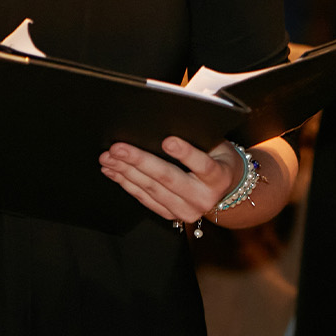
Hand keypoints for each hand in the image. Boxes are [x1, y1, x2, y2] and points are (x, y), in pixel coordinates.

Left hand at [100, 137, 240, 223]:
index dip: (185, 153)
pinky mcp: (172, 215)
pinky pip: (146, 199)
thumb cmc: (218, 158)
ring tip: (108, 159)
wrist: (227, 189)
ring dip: (126, 173)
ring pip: (152, 189)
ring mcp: (187, 210)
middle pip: (168, 177)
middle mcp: (203, 197)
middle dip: (139, 161)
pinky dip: (127, 184)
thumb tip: (169, 120)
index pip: (202, 164)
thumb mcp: (217, 144)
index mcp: (218, 176)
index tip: (167, 140)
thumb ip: (198, 136)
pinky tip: (114, 172)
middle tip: (117, 148)